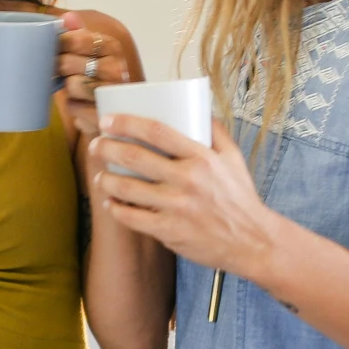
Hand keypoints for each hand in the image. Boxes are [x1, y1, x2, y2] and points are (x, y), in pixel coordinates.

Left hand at [56, 12, 133, 140]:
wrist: (118, 112)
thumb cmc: (98, 77)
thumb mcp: (93, 52)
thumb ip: (79, 33)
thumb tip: (67, 17)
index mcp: (111, 47)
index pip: (74, 39)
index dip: (57, 45)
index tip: (55, 50)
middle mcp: (116, 68)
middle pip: (66, 63)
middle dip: (58, 68)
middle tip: (60, 72)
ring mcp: (111, 93)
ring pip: (70, 85)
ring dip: (67, 88)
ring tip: (76, 88)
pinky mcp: (103, 113)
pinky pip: (73, 106)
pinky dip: (73, 106)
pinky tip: (82, 104)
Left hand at [91, 118, 283, 277]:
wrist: (252, 241)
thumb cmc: (241, 198)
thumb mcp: (234, 159)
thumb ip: (216, 131)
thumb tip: (200, 107)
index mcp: (202, 157)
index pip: (156, 131)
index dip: (126, 122)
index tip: (108, 120)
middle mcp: (188, 179)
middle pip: (135, 156)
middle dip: (107, 148)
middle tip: (96, 145)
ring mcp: (177, 207)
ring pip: (128, 188)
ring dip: (106, 180)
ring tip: (99, 176)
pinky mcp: (170, 231)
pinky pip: (132, 218)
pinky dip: (116, 209)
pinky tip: (111, 203)